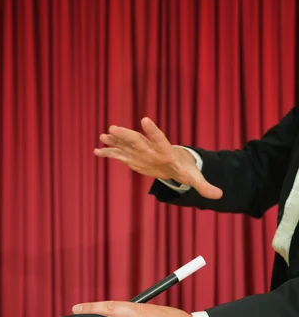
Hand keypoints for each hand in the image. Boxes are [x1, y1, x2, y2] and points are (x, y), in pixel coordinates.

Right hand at [94, 117, 221, 199]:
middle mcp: (150, 148)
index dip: (152, 131)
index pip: (159, 139)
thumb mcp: (194, 177)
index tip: (144, 120)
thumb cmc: (184, 168)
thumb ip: (204, 186)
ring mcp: (140, 151)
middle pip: (138, 140)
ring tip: (103, 135)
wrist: (174, 161)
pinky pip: (119, 154)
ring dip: (115, 140)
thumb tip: (219, 196)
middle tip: (114, 128)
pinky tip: (96, 151)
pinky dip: (108, 152)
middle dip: (126, 135)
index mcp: (165, 151)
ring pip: (126, 144)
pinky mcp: (132, 156)